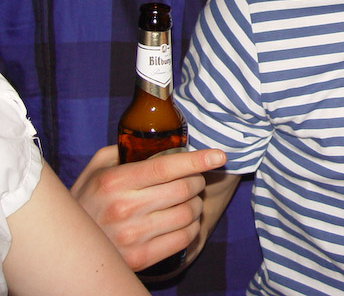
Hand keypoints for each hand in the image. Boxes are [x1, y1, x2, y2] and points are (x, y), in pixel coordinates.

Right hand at [70, 145, 225, 271]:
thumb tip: (162, 140)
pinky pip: (184, 238)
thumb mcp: (97, 168)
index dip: (197, 160)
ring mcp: (132, 236)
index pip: (166, 167)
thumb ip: (125, 150)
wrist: (67, 246)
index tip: (219, 155)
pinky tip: (185, 221)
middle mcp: (124, 209)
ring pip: (188, 213)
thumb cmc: (87, 200)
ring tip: (188, 200)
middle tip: (195, 179)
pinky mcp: (140, 259)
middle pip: (184, 189)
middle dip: (198, 180)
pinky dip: (193, 226)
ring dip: (197, 204)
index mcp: (114, 182)